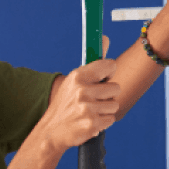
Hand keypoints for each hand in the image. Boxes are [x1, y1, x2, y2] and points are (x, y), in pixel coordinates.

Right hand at [39, 35, 120, 154]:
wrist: (52, 130)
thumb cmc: (67, 102)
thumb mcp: (75, 80)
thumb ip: (94, 62)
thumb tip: (105, 37)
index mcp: (78, 76)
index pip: (110, 66)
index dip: (108, 73)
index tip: (102, 79)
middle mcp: (82, 90)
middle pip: (116, 88)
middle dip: (108, 95)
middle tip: (94, 99)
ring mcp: (87, 108)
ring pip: (114, 105)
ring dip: (105, 109)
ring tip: (90, 111)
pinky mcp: (92, 124)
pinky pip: (111, 119)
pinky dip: (103, 122)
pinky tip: (90, 121)